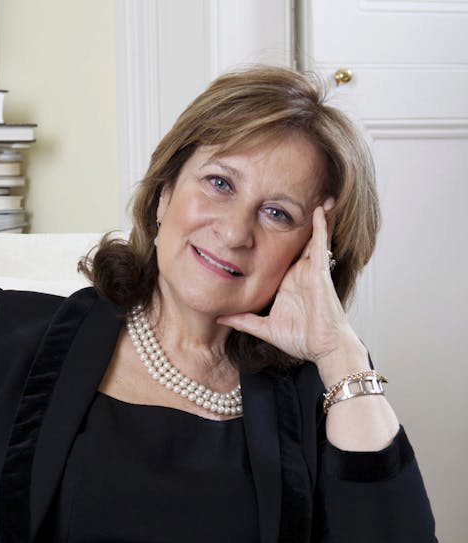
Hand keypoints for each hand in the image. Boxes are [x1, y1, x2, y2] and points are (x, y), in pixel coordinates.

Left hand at [217, 205, 365, 368]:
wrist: (323, 349)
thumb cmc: (300, 339)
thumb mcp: (264, 327)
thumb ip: (243, 321)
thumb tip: (219, 318)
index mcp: (288, 280)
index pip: (278, 252)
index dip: (272, 235)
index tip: (260, 216)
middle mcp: (300, 271)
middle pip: (296, 239)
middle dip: (293, 219)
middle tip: (286, 193)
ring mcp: (311, 270)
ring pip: (312, 236)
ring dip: (313, 216)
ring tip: (313, 192)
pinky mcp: (320, 273)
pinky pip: (320, 245)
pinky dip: (321, 226)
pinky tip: (320, 209)